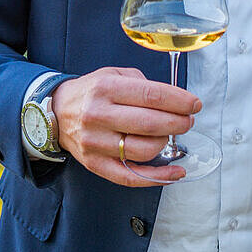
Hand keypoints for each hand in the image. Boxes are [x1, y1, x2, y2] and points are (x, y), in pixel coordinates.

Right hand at [50, 67, 201, 186]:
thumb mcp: (114, 74)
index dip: (179, 101)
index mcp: (106, 88)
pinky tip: (176, 172)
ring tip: (170, 134)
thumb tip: (176, 100)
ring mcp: (95, 142)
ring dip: (167, 143)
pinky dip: (158, 177)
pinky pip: (131, 176)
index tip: (195, 104)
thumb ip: (144, 84)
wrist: (57, 113)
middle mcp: (98, 115)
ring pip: (144, 149)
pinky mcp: (95, 164)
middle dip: (179, 122)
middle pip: (150, 123)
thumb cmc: (92, 92)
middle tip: (189, 120)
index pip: (152, 95)